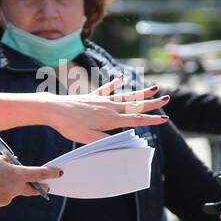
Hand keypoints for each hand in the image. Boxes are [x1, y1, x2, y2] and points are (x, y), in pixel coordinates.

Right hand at [0, 156, 61, 207]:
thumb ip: (10, 164)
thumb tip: (17, 169)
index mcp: (14, 174)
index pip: (38, 175)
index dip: (50, 173)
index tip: (59, 173)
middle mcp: (12, 189)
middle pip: (32, 190)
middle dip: (39, 187)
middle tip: (47, 186)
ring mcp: (5, 199)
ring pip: (16, 192)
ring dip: (14, 186)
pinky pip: (5, 197)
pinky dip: (3, 191)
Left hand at [41, 74, 171, 142]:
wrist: (53, 109)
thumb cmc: (69, 125)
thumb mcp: (88, 138)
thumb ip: (105, 141)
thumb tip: (122, 143)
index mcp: (110, 119)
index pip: (135, 119)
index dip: (151, 120)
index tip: (165, 119)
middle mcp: (109, 108)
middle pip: (135, 105)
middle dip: (152, 103)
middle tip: (167, 98)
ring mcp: (102, 100)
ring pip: (126, 96)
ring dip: (141, 92)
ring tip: (154, 87)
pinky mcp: (93, 96)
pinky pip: (107, 88)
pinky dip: (115, 83)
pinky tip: (122, 76)